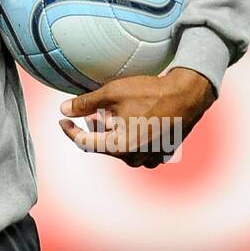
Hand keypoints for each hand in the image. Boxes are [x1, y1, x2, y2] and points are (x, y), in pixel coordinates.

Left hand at [57, 67, 215, 167]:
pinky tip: (133, 120)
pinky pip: (137, 150)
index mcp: (119, 146)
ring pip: (120, 148)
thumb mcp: (112, 93)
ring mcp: (150, 157)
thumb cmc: (150, 93)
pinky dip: (129, 137)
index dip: (70, 130)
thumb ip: (85, 104)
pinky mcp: (161, 153)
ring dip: (113, 133)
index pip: (84, 143)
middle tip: (95, 110)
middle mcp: (134, 157)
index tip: (62, 120)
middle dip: (95, 128)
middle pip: (103, 145)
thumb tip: (64, 109)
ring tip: (114, 114)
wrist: (187, 94)